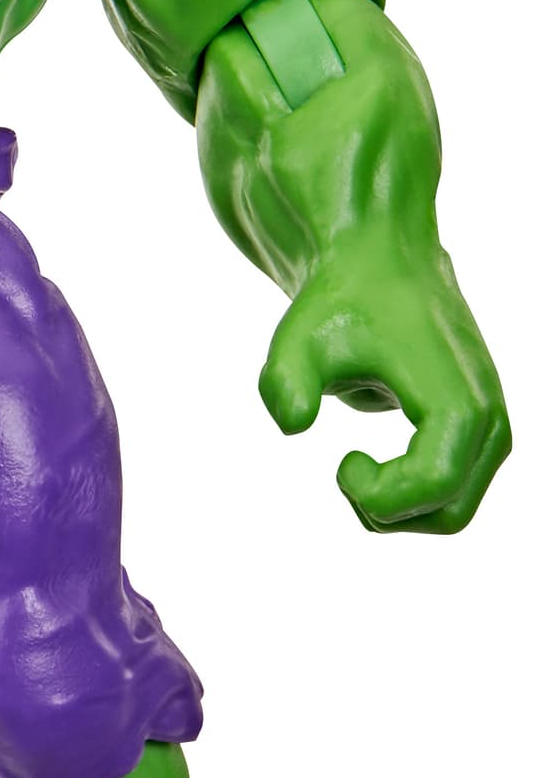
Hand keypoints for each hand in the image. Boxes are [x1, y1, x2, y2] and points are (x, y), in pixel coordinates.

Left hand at [259, 230, 509, 532]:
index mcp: (457, 398)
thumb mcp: (297, 339)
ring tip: (353, 468)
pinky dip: (408, 496)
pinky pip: (454, 491)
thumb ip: (284, 382)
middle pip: (449, 513)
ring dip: (397, 509)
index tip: (341, 461)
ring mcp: (492, 425)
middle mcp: (489, 417)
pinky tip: (370, 463)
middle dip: (386, 511)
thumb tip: (293, 426)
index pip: (433, 486)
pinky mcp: (482, 429)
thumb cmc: (339, 303)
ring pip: (455, 511)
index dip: (377, 495)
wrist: (383, 264)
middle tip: (345, 469)